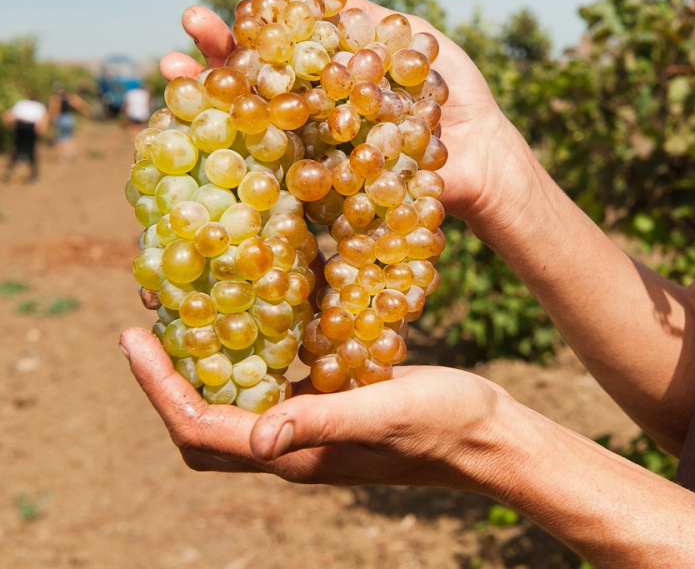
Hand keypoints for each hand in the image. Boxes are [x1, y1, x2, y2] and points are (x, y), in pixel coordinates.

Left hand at [118, 327, 510, 488]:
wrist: (488, 436)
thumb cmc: (443, 425)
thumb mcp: (384, 413)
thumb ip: (322, 422)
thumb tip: (257, 439)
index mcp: (294, 455)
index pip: (202, 430)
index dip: (159, 389)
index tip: (133, 338)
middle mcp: (292, 445)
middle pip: (204, 425)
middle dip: (167, 381)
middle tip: (150, 325)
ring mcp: (311, 428)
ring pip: (235, 403)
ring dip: (204, 365)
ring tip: (189, 313)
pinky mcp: (332, 406)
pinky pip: (273, 385)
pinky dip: (250, 354)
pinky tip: (258, 315)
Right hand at [159, 1, 537, 227]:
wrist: (483, 154)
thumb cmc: (454, 95)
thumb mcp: (416, 41)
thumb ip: (366, 20)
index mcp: (331, 77)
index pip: (275, 48)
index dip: (242, 30)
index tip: (211, 12)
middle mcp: (313, 113)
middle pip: (251, 85)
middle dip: (211, 59)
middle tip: (183, 35)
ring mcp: (315, 152)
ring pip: (251, 126)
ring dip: (207, 102)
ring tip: (172, 74)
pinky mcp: (325, 189)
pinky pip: (278, 175)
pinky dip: (241, 157)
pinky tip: (209, 134)